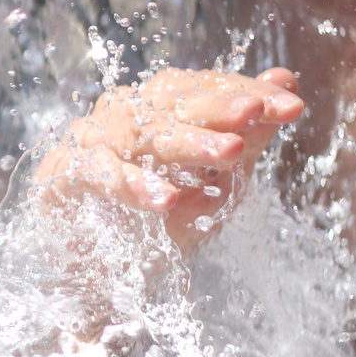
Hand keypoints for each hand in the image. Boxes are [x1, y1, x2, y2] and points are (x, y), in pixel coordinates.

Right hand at [32, 67, 302, 251]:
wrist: (94, 276)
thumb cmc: (156, 224)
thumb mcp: (215, 185)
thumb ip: (245, 136)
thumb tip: (286, 80)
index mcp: (160, 109)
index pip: (203, 87)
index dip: (246, 91)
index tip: (292, 105)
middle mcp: (124, 114)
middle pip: (172, 100)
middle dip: (218, 108)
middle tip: (256, 113)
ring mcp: (92, 140)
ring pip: (139, 130)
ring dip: (185, 142)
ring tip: (229, 153)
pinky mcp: (62, 172)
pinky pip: (98, 171)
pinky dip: (131, 183)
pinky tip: (165, 198)